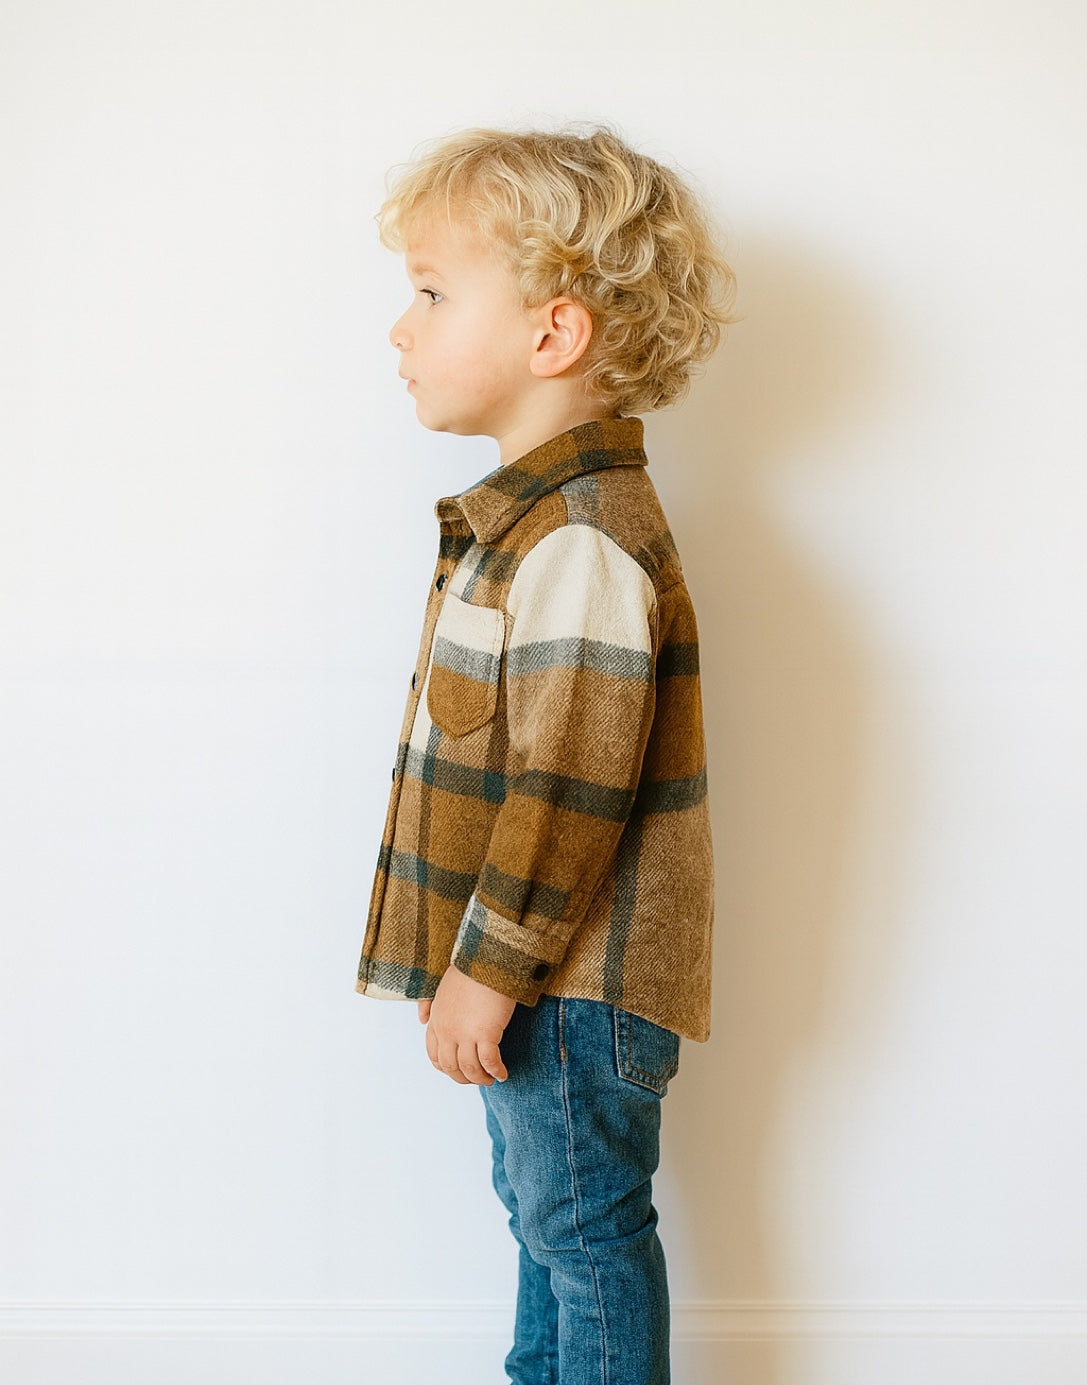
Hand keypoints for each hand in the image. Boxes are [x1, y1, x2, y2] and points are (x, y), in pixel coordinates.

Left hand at [424, 966, 515, 1085]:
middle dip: (464, 1078)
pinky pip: (490, 1062)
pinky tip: (503, 1073)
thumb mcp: (442, 987)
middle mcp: (447, 1030)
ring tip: (492, 1078)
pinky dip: (496, 1071)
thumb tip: (420, 1020)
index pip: (434, 1055)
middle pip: (451, 1067)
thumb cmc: (470, 969)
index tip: (460, 1071)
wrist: (487, 958)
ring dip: (481, 1078)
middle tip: (478, 1079)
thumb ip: (429, 1004)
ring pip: (470, 1069)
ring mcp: (465, 1034)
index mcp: (436, 1020)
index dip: (447, 1068)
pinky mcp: (486, 1033)